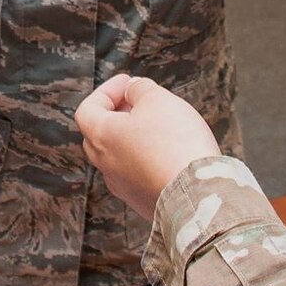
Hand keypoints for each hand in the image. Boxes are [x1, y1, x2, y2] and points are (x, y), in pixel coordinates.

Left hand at [75, 73, 221, 221]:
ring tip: (158, 127)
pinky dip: (147, 160)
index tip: (128, 83)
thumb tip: (133, 89)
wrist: (197, 195)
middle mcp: (106, 165)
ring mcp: (123, 187)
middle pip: (100, 134)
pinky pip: (138, 175)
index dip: (106, 91)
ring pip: (119, 156)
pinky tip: (169, 154)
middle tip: (139, 102)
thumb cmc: (175, 143)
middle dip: (117, 114)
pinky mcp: (143, 202)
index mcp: (101, 137)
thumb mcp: (158, 100)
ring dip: (133, 138)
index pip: (87, 110)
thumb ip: (140, 89)